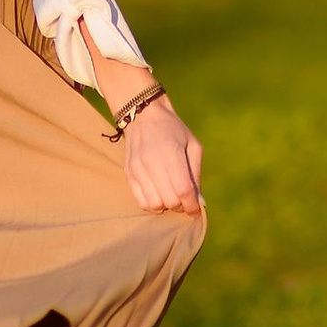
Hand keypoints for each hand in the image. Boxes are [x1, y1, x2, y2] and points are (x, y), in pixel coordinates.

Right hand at [119, 95, 203, 215]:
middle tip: (185, 199)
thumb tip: (198, 202)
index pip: (183, 190)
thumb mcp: (193, 145)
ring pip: (155, 205)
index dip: (192, 205)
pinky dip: (152, 205)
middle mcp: (152, 162)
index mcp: (172, 153)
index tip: (196, 211)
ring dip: (166, 206)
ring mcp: (137, 169)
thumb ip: (195, 173)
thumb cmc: (173, 129)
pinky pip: (141, 202)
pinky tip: (159, 196)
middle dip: (181, 206)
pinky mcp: (128, 173)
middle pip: (170, 200)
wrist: (143, 115)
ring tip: (171, 196)